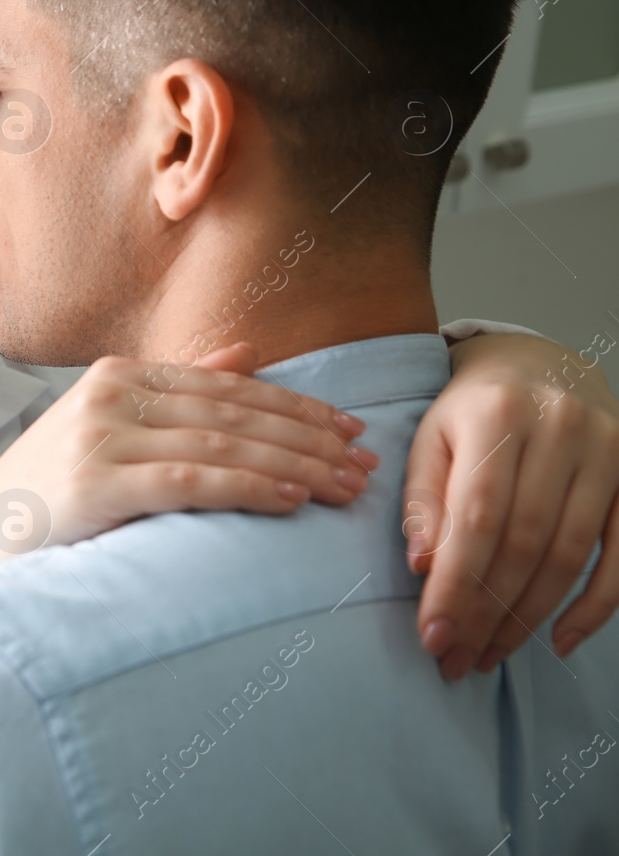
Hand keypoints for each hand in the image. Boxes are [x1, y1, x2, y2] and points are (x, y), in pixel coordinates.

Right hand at [0, 344, 376, 566]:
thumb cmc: (41, 498)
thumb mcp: (104, 431)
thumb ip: (174, 391)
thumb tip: (245, 353)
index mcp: (115, 375)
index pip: (225, 385)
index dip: (294, 403)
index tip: (349, 426)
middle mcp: (108, 395)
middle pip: (233, 411)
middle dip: (308, 435)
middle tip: (365, 460)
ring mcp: (99, 437)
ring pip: (222, 443)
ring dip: (294, 464)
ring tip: (345, 485)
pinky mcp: (96, 483)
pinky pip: (191, 481)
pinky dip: (248, 487)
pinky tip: (292, 499)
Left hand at [405, 332, 618, 678]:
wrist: (536, 367)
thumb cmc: (471, 413)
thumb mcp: (432, 439)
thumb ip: (424, 499)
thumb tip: (424, 565)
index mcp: (497, 414)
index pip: (475, 517)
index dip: (454, 584)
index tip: (432, 635)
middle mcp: (560, 429)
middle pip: (522, 543)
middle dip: (485, 611)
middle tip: (456, 658)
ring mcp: (607, 453)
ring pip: (568, 555)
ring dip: (528, 617)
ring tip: (489, 653)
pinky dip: (595, 607)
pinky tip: (559, 640)